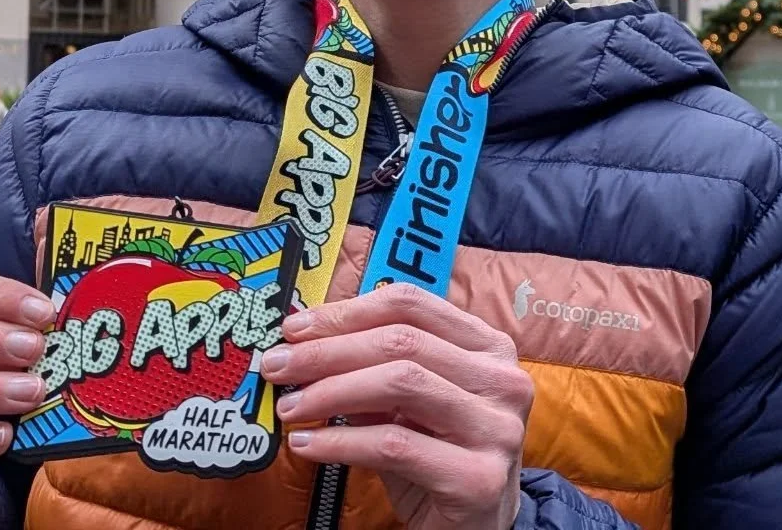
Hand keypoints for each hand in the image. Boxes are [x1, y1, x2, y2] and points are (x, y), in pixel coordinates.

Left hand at [260, 282, 532, 529]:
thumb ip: (374, 371)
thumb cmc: (440, 458)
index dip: (348, 312)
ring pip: (401, 382)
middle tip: (280, 365)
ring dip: (332, 390)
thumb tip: (306, 346)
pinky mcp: (477, 477)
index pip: (412, 305)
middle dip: (329, 350)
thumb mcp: (411, 406)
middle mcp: (501, 379)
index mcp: (488, 346)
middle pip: (402, 342)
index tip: (297, 328)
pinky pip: (394, 446)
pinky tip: (309, 444)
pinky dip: (342, 441)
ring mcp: (495, 428)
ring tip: (290, 406)